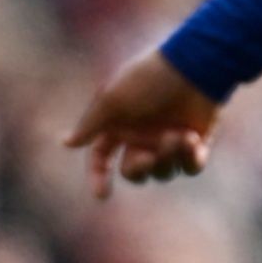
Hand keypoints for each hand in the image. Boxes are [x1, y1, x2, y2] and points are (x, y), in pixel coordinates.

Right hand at [65, 49, 222, 199]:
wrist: (193, 67)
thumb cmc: (147, 80)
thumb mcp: (112, 100)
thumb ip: (90, 124)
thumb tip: (66, 143)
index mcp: (118, 125)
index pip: (101, 158)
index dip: (98, 176)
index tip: (102, 195)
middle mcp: (141, 136)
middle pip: (133, 172)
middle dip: (139, 168)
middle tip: (147, 156)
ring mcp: (168, 141)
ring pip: (163, 171)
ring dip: (168, 156)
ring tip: (178, 135)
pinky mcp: (195, 143)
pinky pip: (190, 167)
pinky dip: (190, 158)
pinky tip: (193, 139)